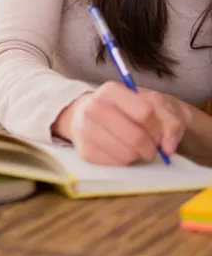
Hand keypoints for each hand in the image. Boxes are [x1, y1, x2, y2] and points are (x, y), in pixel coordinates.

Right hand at [52, 81, 191, 165]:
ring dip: (137, 155)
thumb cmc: (126, 108)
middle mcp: (94, 107)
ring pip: (126, 154)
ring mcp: (86, 129)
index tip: (159, 131)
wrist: (90, 114)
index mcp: (111, 91)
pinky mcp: (85, 151)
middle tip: (151, 146)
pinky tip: (121, 150)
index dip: (158, 127)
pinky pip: (116, 165)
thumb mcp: (151, 104)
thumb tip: (169, 147)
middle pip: (135, 137)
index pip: (145, 113)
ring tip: (134, 146)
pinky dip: (124, 161)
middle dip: (150, 146)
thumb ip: (170, 120)